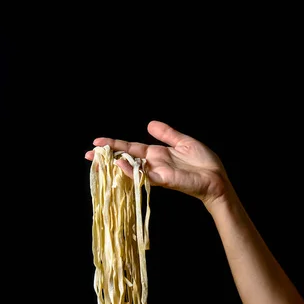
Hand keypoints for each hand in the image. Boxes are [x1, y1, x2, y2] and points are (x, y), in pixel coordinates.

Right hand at [85, 120, 229, 209]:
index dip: (114, 144)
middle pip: (125, 158)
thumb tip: (149, 124)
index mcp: (156, 153)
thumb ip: (166, 133)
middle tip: (88, 155)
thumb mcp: (182, 141)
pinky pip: (143, 175)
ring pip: (130, 167)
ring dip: (114, 162)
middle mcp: (152, 163)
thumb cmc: (203, 162)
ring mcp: (156, 172)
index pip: (130, 148)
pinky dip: (131, 170)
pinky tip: (119, 163)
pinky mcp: (163, 180)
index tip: (96, 142)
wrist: (216, 178)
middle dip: (107, 156)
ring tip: (97, 158)